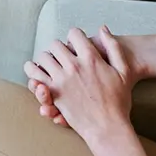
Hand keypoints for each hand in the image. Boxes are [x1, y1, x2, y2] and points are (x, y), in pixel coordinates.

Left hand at [25, 26, 133, 144]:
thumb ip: (113, 47)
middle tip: (61, 54)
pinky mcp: (52, 92)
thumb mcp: (123, 71)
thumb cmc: (119, 101)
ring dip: (45, 58)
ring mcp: (61, 79)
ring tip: (48, 62)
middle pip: (55, 44)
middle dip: (58, 47)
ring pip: (43, 57)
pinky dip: (32, 70)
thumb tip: (103, 29)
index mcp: (91, 59)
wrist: (109, 126)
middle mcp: (74, 66)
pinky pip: (34, 75)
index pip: (74, 34)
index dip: (74, 36)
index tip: (75, 41)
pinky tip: (34, 70)